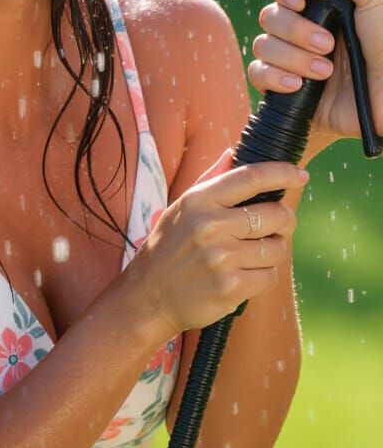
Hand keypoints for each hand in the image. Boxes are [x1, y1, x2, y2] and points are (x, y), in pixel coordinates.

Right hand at [135, 152, 303, 338]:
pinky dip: (263, 276)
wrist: (148, 296)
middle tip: (277, 227)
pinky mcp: (230, 287)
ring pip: (277, 248)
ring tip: (252, 254)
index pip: (251, 177)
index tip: (299, 174)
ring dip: (272, 251)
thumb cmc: (168, 248)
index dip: (282, 172)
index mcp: (199, 200)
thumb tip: (233, 152)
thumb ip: (210, 179)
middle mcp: (210, 226)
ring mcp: (221, 257)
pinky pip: (270, 276)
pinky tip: (244, 275)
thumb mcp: (181, 207)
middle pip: (276, 214)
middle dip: (285, 221)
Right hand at [250, 0, 382, 149]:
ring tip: (326, 70)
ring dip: (292, 57)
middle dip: (294, 30)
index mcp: (324, 5)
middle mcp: (306, 30)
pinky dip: (274, 77)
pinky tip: (299, 85)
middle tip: (328, 44)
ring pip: (262, 45)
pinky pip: (258, 74)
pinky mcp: (288, 89)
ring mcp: (295, 59)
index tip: (299, 2)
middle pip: (269, 15)